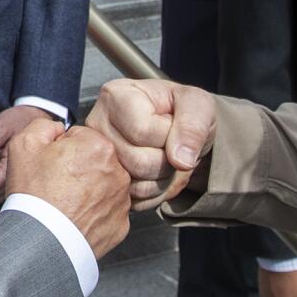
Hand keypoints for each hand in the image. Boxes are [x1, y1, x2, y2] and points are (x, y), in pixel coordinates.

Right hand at [4, 118, 130, 257]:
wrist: (40, 242)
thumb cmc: (34, 195)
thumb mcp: (24, 144)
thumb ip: (45, 125)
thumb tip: (60, 129)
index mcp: (99, 147)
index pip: (82, 137)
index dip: (63, 149)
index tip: (53, 164)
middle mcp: (119, 172)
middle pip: (96, 160)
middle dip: (80, 168)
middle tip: (57, 184)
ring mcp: (122, 201)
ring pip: (104, 185)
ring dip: (89, 190)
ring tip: (66, 202)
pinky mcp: (121, 224)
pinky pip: (108, 211)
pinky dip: (95, 213)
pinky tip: (76, 217)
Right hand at [86, 77, 216, 204]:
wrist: (180, 130)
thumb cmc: (183, 109)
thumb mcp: (199, 105)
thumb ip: (193, 126)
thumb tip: (180, 160)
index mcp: (116, 96)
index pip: (142, 131)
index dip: (169, 136)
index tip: (173, 124)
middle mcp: (97, 126)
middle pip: (136, 162)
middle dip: (168, 162)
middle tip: (173, 147)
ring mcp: (98, 157)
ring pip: (136, 186)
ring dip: (164, 179)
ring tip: (167, 159)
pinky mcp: (106, 180)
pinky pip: (135, 201)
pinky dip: (156, 193)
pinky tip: (158, 173)